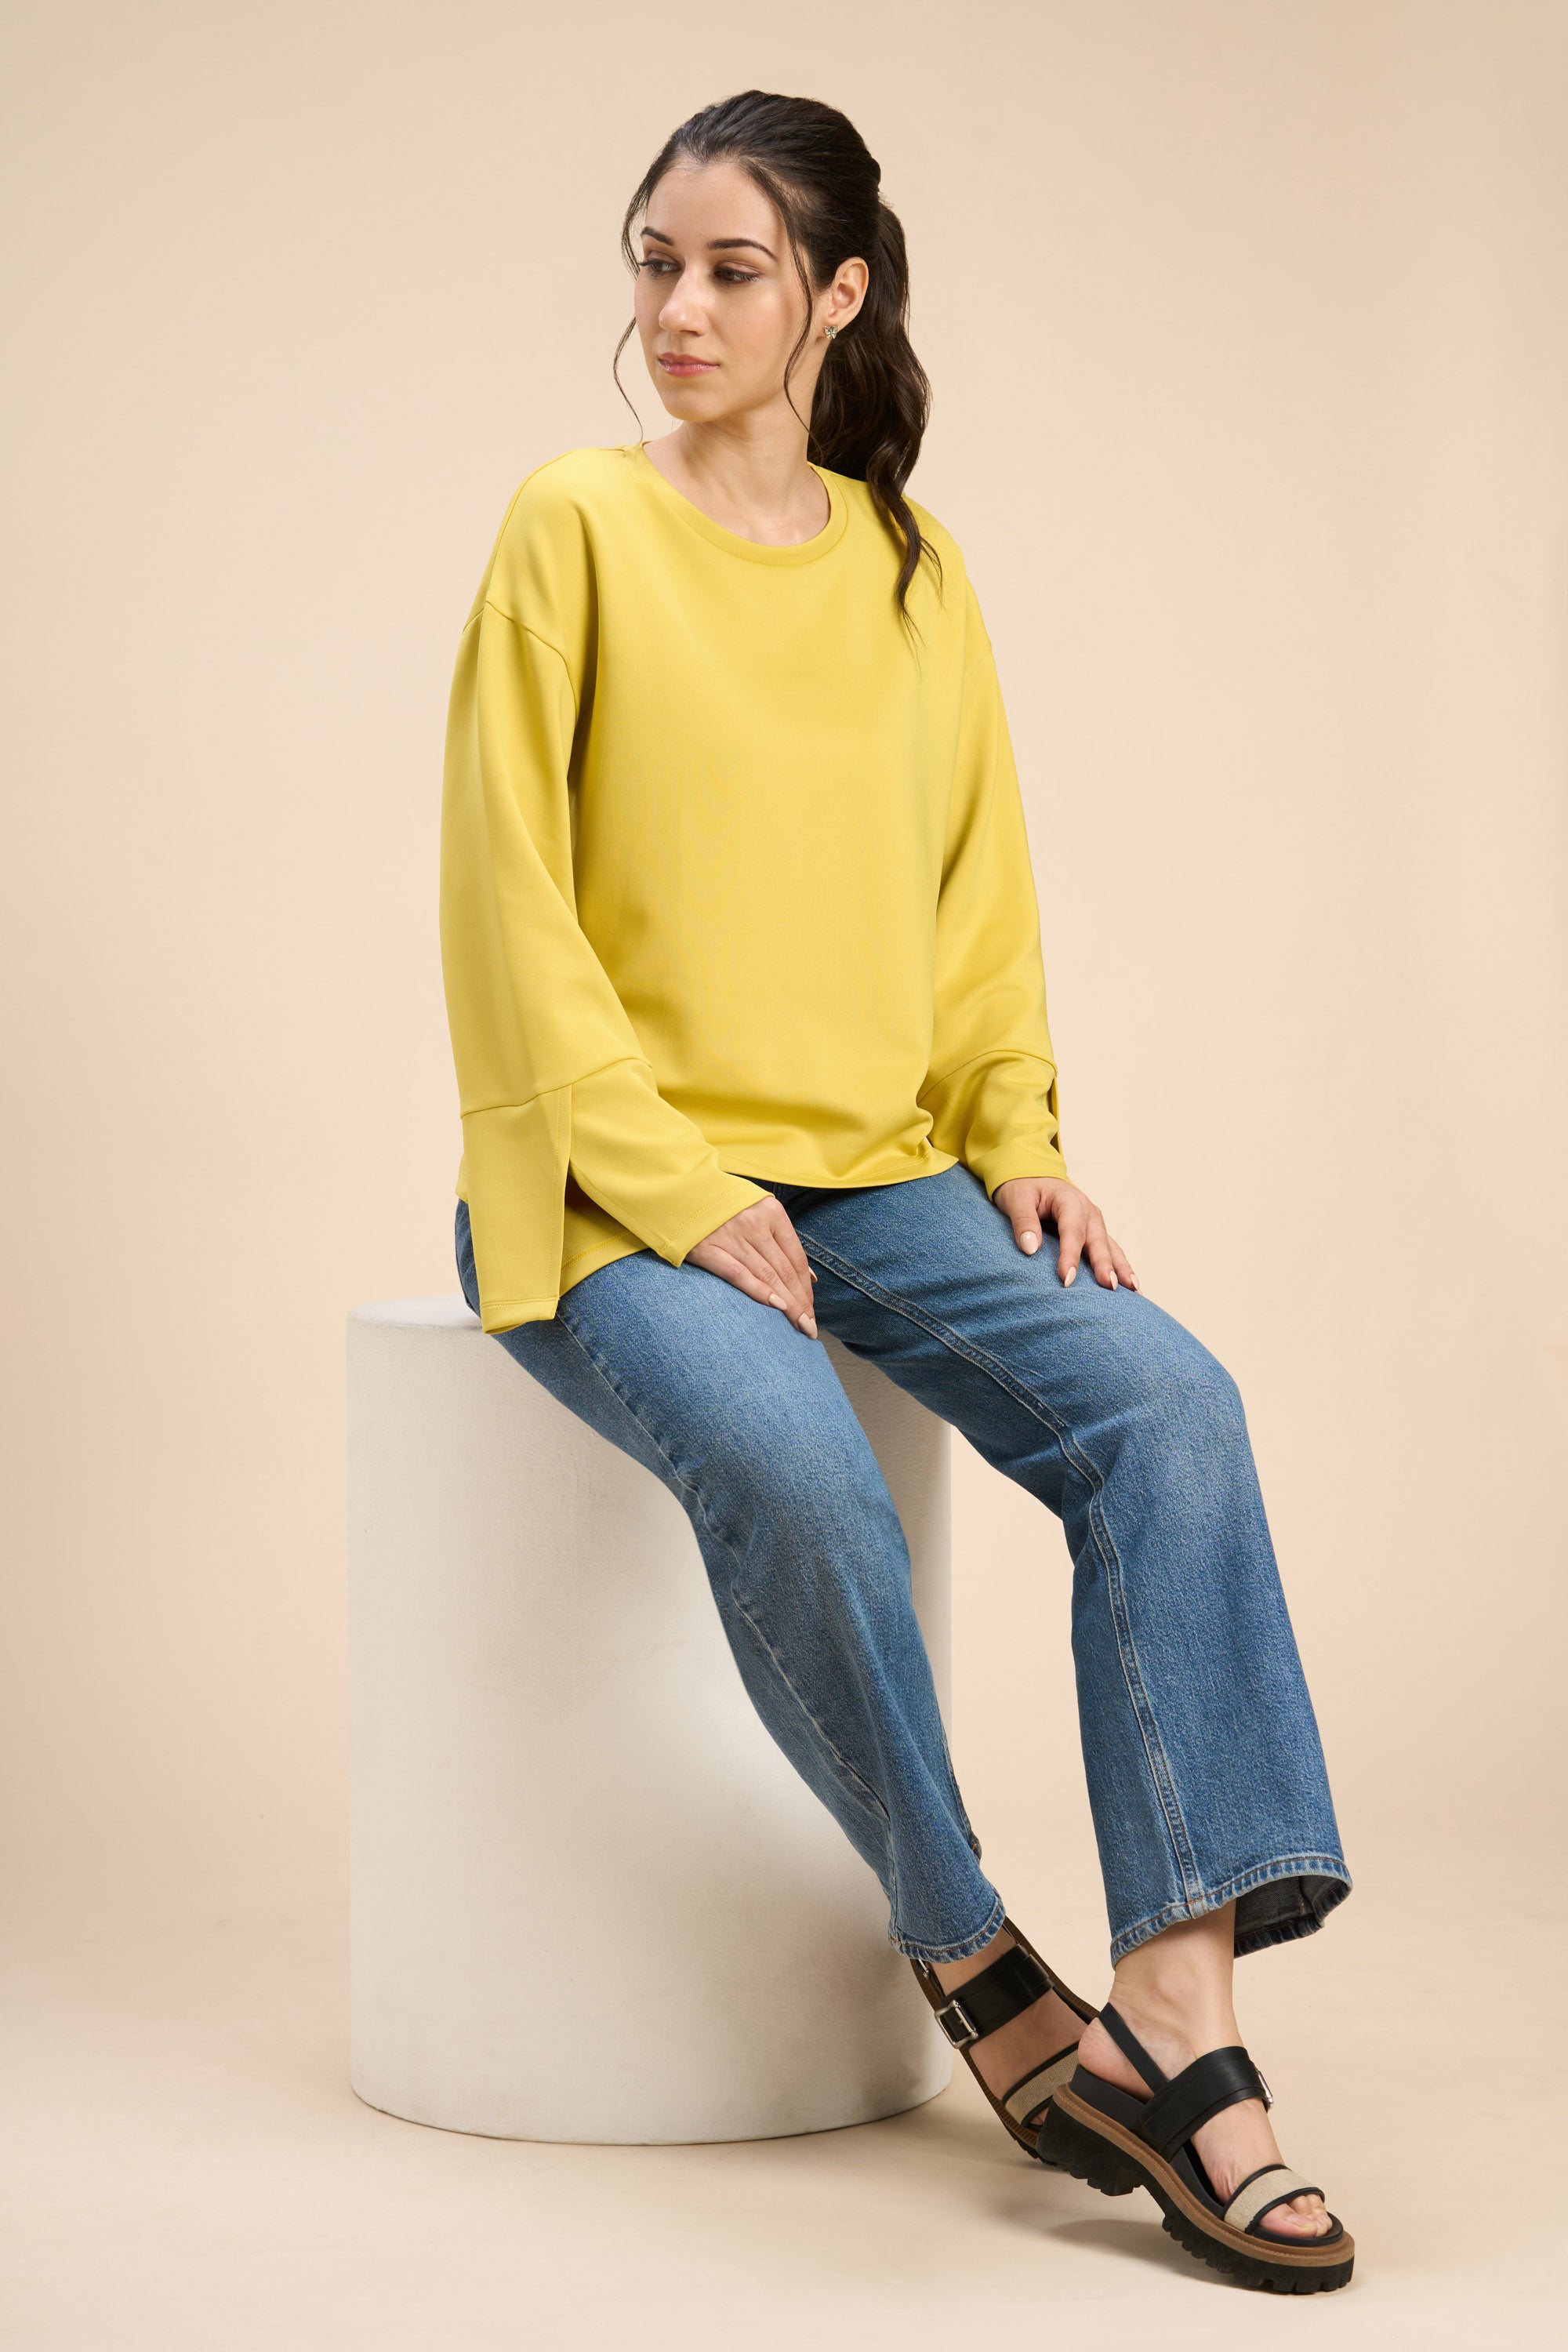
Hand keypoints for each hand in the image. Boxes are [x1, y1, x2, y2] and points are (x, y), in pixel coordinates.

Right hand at [687, 1195, 818, 1335]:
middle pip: (784, 1270)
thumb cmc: (726, 1208)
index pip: (796, 1257)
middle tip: (810, 1327)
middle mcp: (753, 1222)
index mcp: (771, 1211)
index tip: (812, 1310)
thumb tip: (811, 1278)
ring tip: (799, 1325)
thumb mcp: (759, 1213)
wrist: (680, 1195)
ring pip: (767, 1276)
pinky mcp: (707, 1249)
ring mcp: (730, 1236)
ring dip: (787, 1304)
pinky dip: (759, 1292)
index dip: (807, 1287)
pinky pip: (738, 1275)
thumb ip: (782, 1241)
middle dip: (800, 1302)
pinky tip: (776, 1307)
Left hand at [992, 1178, 1136, 1291]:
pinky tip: (1132, 1287)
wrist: (1032, 1176)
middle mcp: (1088, 1212)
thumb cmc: (1024, 1188)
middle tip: (1110, 1287)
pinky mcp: (1096, 1233)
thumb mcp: (1016, 1199)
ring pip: (1111, 1248)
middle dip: (1104, 1265)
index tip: (1067, 1279)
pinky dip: (1121, 1267)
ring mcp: (1095, 1223)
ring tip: (1135, 1290)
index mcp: (1070, 1201)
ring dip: (1122, 1269)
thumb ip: (1023, 1222)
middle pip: (1098, 1241)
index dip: (1070, 1256)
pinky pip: (1111, 1251)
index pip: (1072, 1231)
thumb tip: (1031, 1248)